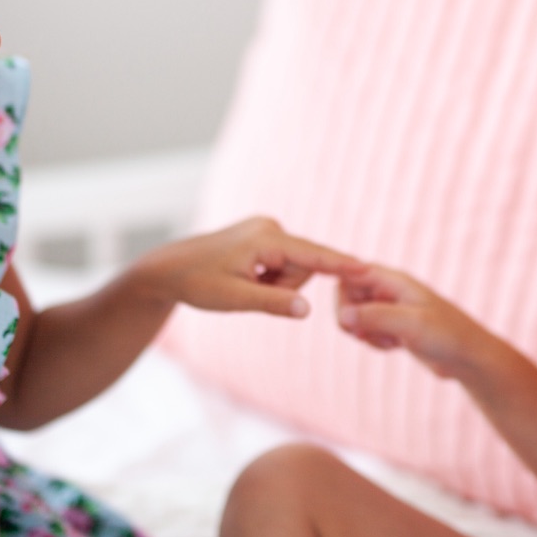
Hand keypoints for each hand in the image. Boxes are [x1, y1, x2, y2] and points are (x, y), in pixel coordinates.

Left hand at [130, 216, 364, 317]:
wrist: (168, 270)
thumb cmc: (197, 284)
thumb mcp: (234, 299)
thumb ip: (274, 303)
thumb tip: (308, 309)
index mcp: (267, 238)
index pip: (314, 255)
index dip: (341, 265)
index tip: (367, 268)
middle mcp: (271, 227)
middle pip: (304, 268)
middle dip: (283, 287)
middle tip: (247, 291)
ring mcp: (267, 230)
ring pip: (293, 269)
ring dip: (274, 284)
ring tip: (242, 284)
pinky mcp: (264, 237)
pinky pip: (282, 264)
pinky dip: (268, 278)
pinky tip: (243, 277)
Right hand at [335, 265, 496, 379]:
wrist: (470, 358)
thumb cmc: (448, 336)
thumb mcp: (411, 325)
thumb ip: (376, 318)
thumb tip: (343, 315)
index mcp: (394, 280)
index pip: (351, 274)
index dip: (342, 292)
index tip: (348, 317)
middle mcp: (390, 291)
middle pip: (348, 294)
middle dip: (350, 317)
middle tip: (364, 334)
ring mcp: (391, 309)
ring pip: (356, 315)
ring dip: (363, 332)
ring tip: (388, 342)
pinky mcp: (394, 327)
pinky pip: (368, 330)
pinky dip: (373, 341)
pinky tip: (394, 347)